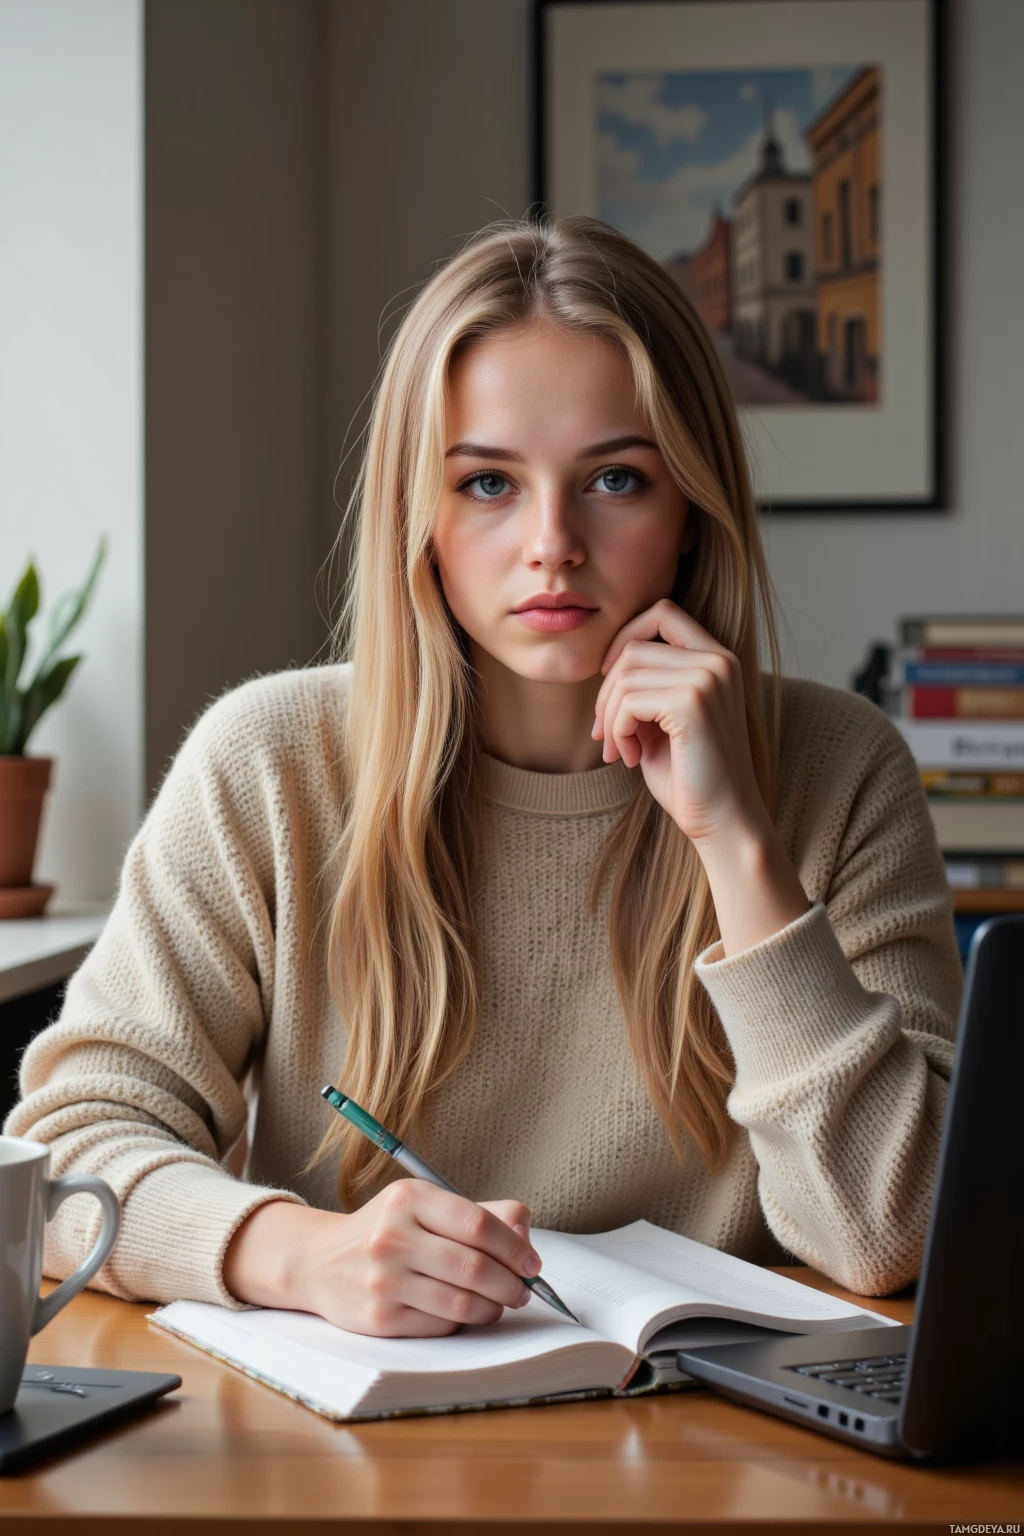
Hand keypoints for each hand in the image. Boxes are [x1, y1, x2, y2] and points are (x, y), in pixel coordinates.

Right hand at [223, 1184, 540, 1336]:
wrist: (319, 1262)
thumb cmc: (388, 1230)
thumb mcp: (425, 1205)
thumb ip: (480, 1214)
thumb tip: (525, 1232)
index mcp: (409, 1198)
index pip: (478, 1224)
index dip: (515, 1247)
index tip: (532, 1263)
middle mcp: (392, 1237)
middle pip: (474, 1267)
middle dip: (512, 1284)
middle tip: (523, 1289)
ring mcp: (384, 1280)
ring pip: (462, 1303)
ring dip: (493, 1308)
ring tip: (499, 1303)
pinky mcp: (379, 1318)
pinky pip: (440, 1326)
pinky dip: (463, 1323)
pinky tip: (464, 1313)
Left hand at [592, 598, 767, 847]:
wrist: (723, 820)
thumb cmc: (690, 776)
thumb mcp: (664, 720)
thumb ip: (646, 686)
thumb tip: (606, 663)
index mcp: (717, 659)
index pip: (663, 613)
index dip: (625, 637)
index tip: (609, 680)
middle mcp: (718, 661)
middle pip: (634, 647)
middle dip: (607, 692)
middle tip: (604, 733)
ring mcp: (708, 678)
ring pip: (626, 673)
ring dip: (609, 715)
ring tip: (618, 749)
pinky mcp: (692, 703)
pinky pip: (628, 701)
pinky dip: (617, 730)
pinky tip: (629, 758)